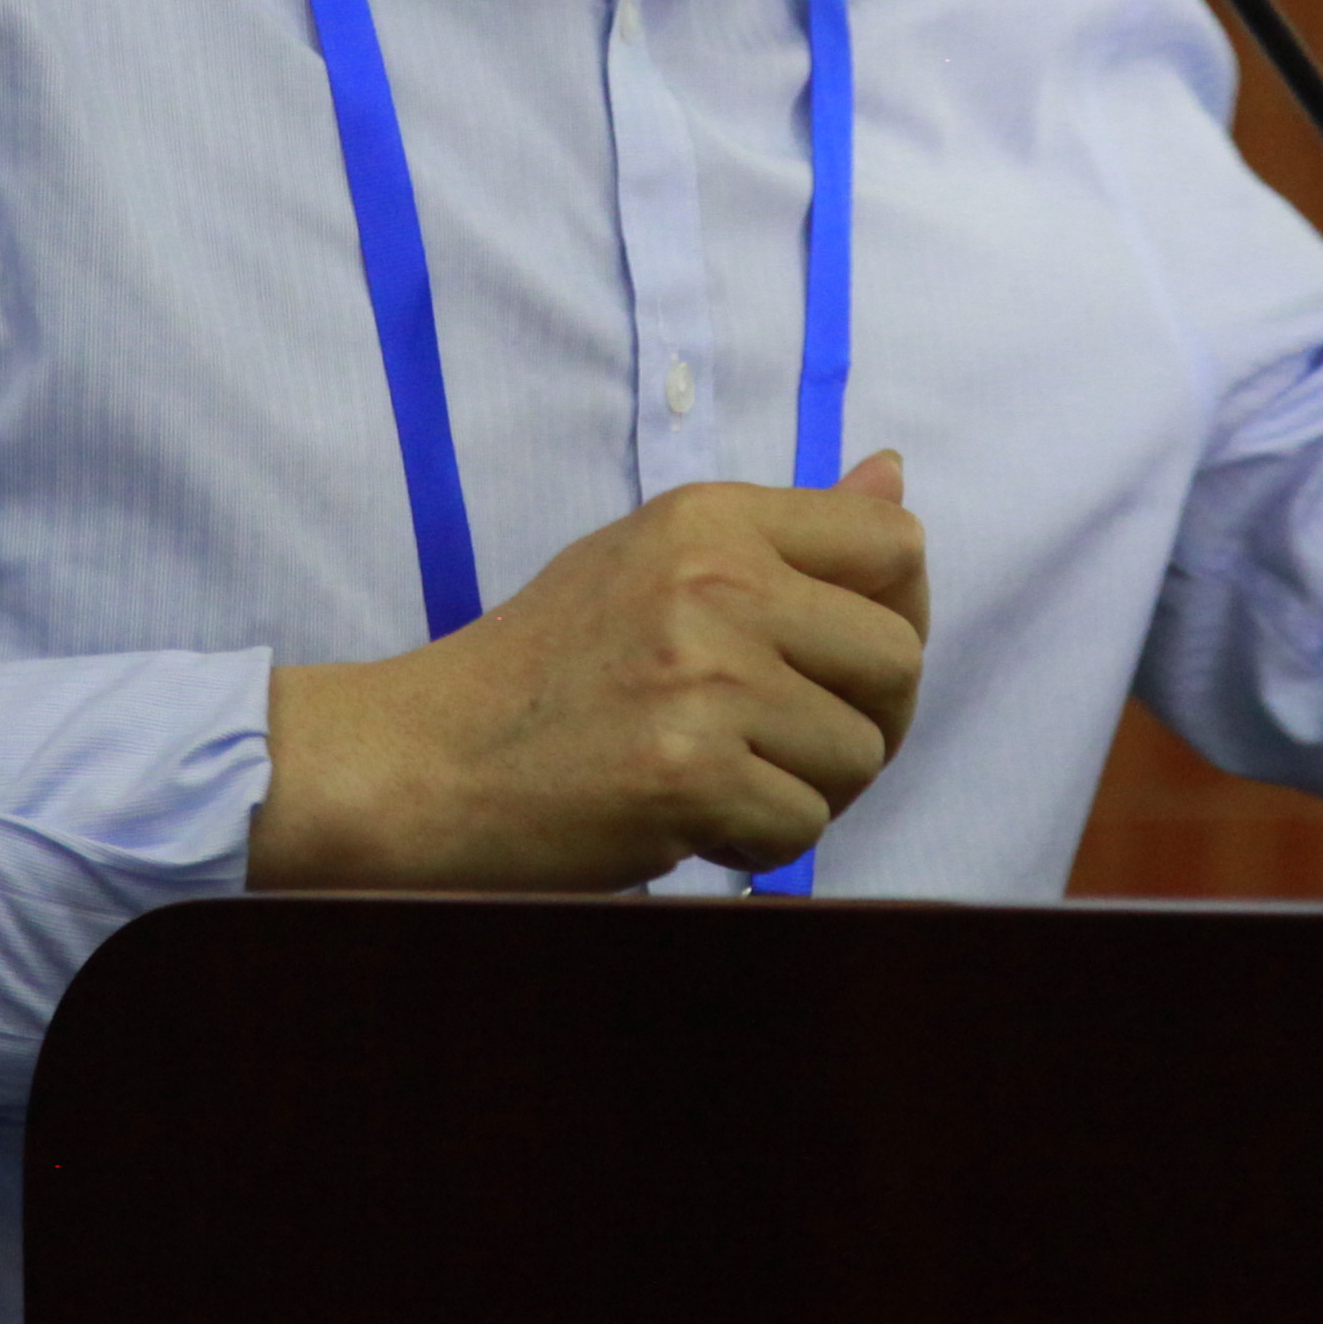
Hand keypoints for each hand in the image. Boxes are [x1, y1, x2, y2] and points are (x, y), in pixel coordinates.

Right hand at [248, 455, 928, 889]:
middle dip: (868, 722)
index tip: (842, 664)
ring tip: (723, 782)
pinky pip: (802, 828)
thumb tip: (896, 477)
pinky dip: (757, 847)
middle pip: (899, 660)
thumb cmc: (544, 671)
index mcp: (711, 517)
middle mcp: (715, 580)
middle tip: (789, 748)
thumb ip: (783, 533)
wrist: (423, 763)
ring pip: (860, 755)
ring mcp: (703, 675)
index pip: (894, 546)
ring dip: (807, 792)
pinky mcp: (688, 770)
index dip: (898, 617)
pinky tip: (691, 823)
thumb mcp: (654, 562)